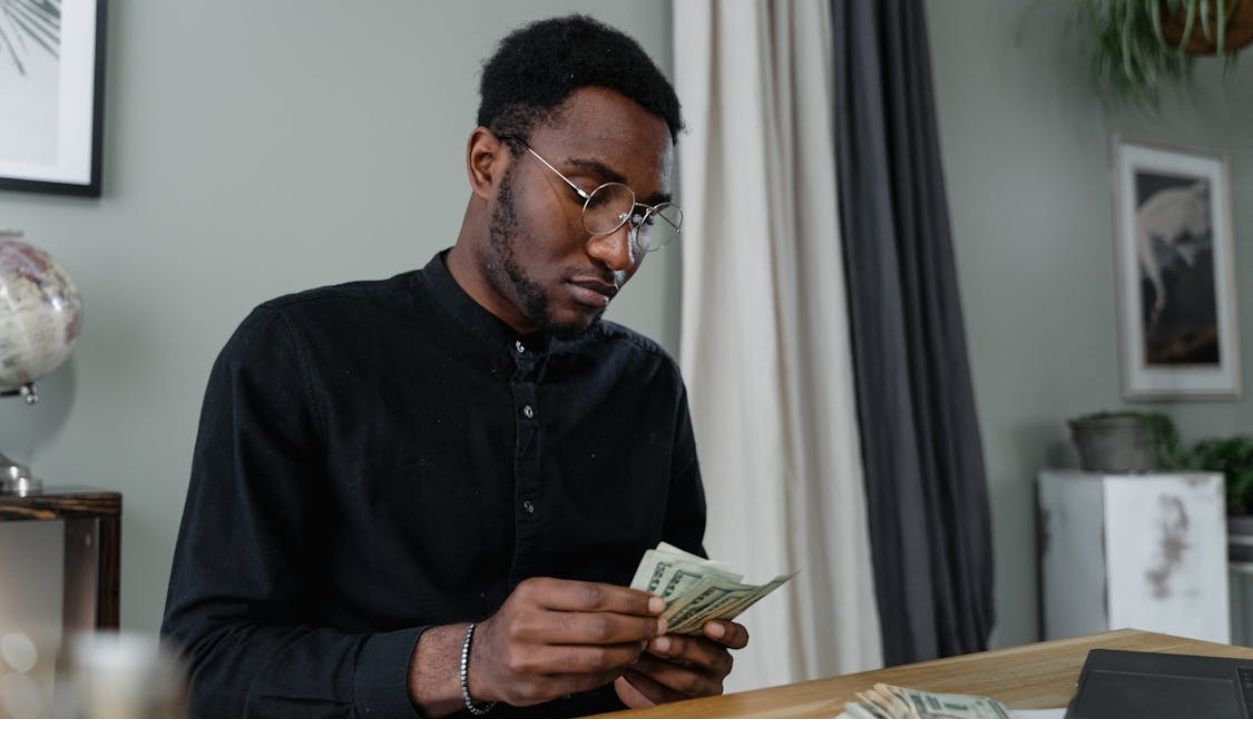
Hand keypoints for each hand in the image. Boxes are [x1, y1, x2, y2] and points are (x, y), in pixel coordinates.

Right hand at [469, 577, 666, 707]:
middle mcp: (528, 625)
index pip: (593, 595)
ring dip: (628, 652)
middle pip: (599, 627)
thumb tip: (635, 600)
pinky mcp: (536, 688)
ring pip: (596, 657)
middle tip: (658, 626)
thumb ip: (579, 597)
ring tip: (644, 645)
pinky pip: (586, 681)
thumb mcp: (539, 596)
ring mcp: (530, 660)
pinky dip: (611, 673)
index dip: (630, 600)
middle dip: (637, 626)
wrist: (482, 659)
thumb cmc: (521, 621)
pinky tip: (623, 663)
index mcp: (532, 593)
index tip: (655, 603)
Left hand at [613, 619, 748, 707]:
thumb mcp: (673, 625)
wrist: (647, 672)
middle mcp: (719, 666)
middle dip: (682, 648)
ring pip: (689, 681)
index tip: (709, 624)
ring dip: (660, 667)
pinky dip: (645, 684)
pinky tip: (629, 671)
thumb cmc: (665, 638)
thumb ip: (673, 614)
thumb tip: (654, 600)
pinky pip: (667, 698)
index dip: (728, 632)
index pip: (739, 637)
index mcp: (721, 641)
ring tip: (637, 654)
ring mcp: (705, 689)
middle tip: (656, 640)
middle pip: (711, 658)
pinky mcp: (684, 706)